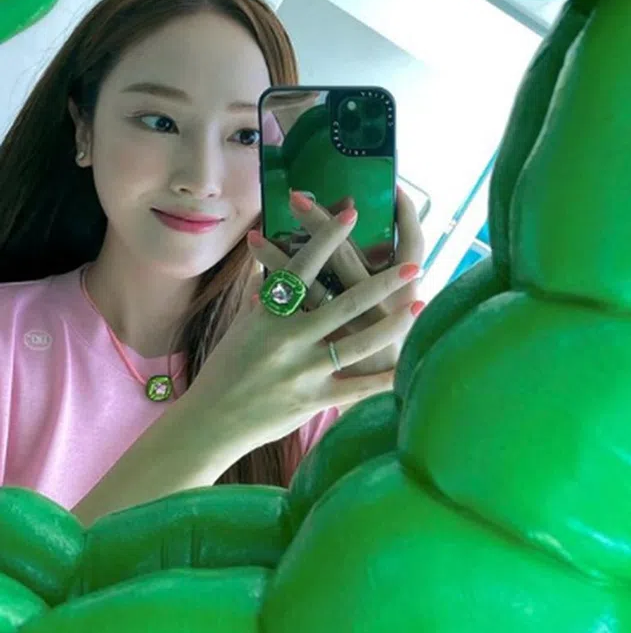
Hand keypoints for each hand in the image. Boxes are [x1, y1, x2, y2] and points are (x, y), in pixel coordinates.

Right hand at [183, 202, 422, 457]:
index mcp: (269, 313)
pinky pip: (356, 389)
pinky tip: (407, 369)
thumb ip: (263, 298)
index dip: (328, 236)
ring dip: (393, 325)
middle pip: (345, 302)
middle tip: (413, 265)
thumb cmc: (225, 369)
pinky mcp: (311, 400)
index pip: (304, 265)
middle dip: (383, 282)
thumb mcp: (242, 327)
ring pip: (358, 343)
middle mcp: (288, 337)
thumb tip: (271, 265)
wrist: (209, 420)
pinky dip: (382, 380)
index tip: (353, 212)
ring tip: (420, 306)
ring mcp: (302, 369)